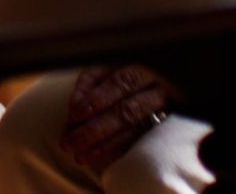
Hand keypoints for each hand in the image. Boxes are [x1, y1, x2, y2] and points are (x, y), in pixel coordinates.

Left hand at [58, 64, 173, 175]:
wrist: (150, 106)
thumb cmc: (120, 90)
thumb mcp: (103, 79)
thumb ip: (87, 85)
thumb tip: (74, 106)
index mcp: (141, 75)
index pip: (121, 83)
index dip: (97, 98)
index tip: (75, 114)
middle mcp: (158, 95)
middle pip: (127, 112)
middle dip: (95, 129)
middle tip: (70, 143)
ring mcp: (165, 119)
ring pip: (134, 133)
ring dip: (103, 146)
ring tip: (80, 156)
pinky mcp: (164, 140)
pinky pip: (140, 149)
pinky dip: (117, 155)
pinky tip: (99, 160)